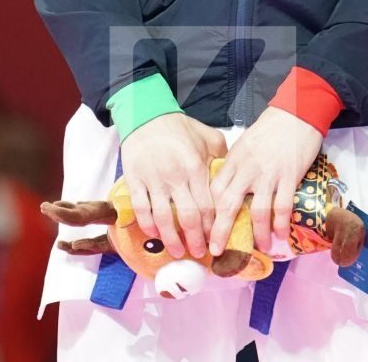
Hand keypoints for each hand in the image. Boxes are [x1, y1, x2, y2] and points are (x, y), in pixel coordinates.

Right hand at [120, 113, 226, 260]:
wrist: (146, 114)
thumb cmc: (178, 127)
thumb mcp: (206, 136)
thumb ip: (221, 155)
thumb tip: (232, 174)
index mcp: (195, 167)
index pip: (208, 205)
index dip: (212, 228)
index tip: (215, 240)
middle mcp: (175, 176)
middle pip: (188, 217)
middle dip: (195, 240)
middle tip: (200, 253)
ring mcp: (153, 179)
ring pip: (164, 218)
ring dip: (172, 240)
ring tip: (178, 252)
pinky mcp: (135, 180)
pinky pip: (141, 209)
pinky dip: (148, 225)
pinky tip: (154, 234)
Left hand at [208, 107, 321, 255]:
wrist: (295, 113)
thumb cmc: (269, 129)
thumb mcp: (244, 144)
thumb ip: (235, 166)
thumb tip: (228, 190)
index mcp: (233, 160)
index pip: (214, 192)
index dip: (208, 215)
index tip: (204, 231)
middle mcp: (247, 170)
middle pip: (228, 206)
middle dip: (220, 232)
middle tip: (218, 252)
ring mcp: (268, 174)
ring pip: (257, 212)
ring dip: (258, 235)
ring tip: (260, 248)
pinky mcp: (289, 177)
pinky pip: (282, 207)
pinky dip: (280, 225)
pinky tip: (280, 236)